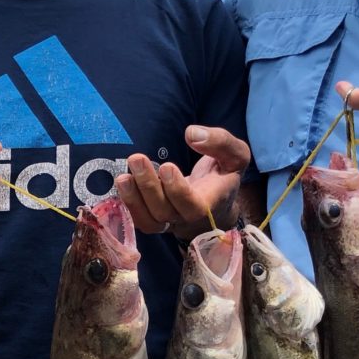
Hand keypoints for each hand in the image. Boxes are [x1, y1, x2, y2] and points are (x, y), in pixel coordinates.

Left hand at [113, 125, 250, 236]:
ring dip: (133, 199)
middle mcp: (189, 219)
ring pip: (149, 221)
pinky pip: (139, 221)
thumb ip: (221, 142)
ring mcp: (171, 223)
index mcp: (212, 203)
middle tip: (136, 159)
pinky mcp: (156, 222)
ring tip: (123, 176)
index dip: (178, 190)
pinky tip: (122, 184)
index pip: (194, 206)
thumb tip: (191, 134)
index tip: (166, 166)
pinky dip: (128, 205)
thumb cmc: (224, 174)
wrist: (218, 200)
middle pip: (165, 213)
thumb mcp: (236, 154)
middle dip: (149, 186)